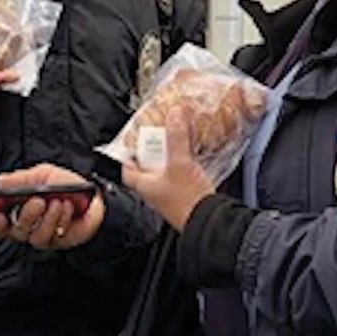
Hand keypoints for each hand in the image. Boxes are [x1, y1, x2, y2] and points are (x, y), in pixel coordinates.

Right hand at [0, 164, 105, 249]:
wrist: (94, 196)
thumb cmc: (67, 186)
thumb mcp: (44, 175)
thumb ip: (22, 178)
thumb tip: (0, 181)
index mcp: (19, 208)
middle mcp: (28, 225)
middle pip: (14, 231)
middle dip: (25, 216)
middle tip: (37, 202)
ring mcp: (42, 235)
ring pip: (34, 236)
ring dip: (47, 217)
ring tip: (57, 201)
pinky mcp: (57, 242)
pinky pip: (53, 236)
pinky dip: (60, 219)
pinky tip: (67, 207)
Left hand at [122, 107, 214, 231]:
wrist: (208, 221)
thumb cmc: (188, 201)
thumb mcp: (180, 162)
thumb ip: (177, 137)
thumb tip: (173, 115)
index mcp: (145, 185)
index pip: (127, 169)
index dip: (128, 154)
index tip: (133, 140)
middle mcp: (155, 192)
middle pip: (147, 167)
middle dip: (153, 151)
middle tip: (160, 135)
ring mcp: (170, 195)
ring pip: (164, 171)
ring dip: (169, 157)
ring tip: (177, 142)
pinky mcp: (185, 196)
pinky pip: (179, 176)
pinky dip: (183, 165)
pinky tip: (192, 157)